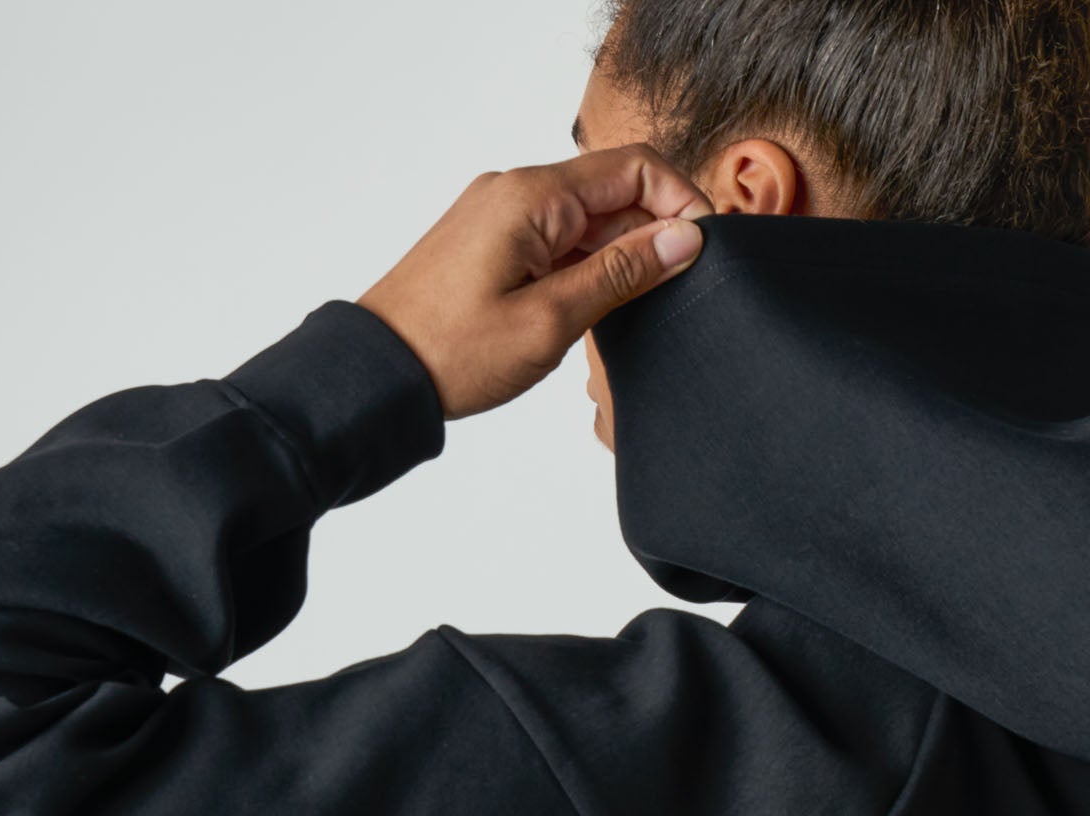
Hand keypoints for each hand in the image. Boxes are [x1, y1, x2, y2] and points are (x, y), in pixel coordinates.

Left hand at [357, 148, 712, 420]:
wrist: (382, 372)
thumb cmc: (454, 350)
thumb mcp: (552, 319)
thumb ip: (623, 273)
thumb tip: (684, 239)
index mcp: (532, 197)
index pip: (633, 168)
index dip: (681, 201)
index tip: (706, 247)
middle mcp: (517, 191)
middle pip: (614, 191)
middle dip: (658, 230)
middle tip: (684, 288)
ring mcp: (504, 215)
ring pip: (590, 219)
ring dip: (625, 254)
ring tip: (642, 307)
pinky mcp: (495, 242)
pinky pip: (561, 239)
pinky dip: (591, 265)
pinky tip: (601, 307)